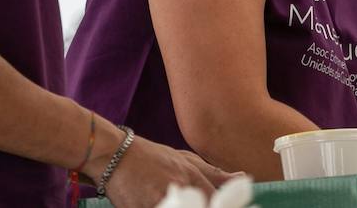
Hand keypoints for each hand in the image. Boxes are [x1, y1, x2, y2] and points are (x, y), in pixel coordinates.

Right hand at [99, 135, 238, 207]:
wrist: (114, 154)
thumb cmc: (151, 157)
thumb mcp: (184, 160)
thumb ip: (213, 172)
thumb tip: (242, 177)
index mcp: (193, 176)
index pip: (220, 202)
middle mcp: (181, 188)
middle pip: (204, 207)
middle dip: (202, 206)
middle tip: (193, 204)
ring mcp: (161, 199)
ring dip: (182, 206)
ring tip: (177, 202)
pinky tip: (155, 203)